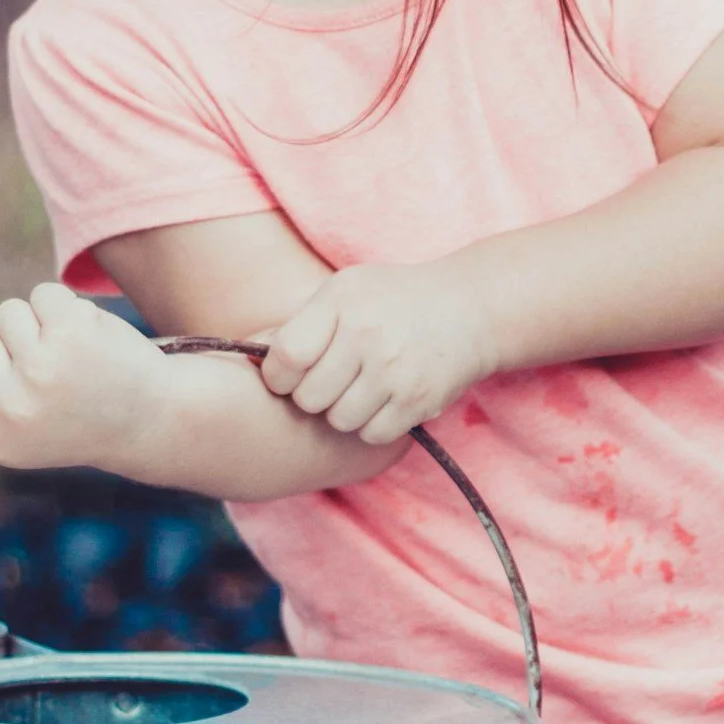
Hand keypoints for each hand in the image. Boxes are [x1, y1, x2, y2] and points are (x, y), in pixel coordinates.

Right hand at [0, 282, 169, 471]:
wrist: (152, 419)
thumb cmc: (78, 417)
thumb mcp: (22, 419)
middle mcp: (14, 407)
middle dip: (2, 341)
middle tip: (46, 370)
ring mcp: (42, 367)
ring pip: (7, 312)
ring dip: (34, 322)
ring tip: (68, 355)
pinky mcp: (72, 332)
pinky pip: (41, 295)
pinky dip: (60, 306)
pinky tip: (84, 335)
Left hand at [261, 261, 496, 443]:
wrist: (471, 308)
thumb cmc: (394, 300)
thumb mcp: (347, 290)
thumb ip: (304, 322)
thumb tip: (252, 361)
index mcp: (342, 302)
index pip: (285, 358)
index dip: (278, 377)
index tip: (289, 375)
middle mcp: (368, 335)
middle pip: (308, 398)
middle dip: (312, 396)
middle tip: (330, 382)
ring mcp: (395, 370)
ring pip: (338, 420)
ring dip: (342, 412)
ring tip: (358, 390)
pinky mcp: (418, 400)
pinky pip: (371, 433)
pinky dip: (371, 425)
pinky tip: (382, 401)